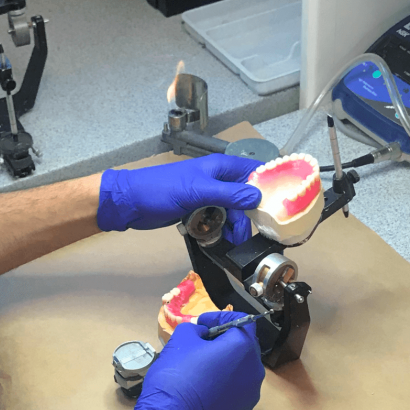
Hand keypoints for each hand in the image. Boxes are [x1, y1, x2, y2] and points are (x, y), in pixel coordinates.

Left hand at [97, 154, 261, 243]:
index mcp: (219, 167)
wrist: (130, 203)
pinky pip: (216, 219)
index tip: (279, 207)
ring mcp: (205, 195)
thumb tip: (258, 197)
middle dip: (247, 216)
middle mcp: (216, 179)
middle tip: (247, 236)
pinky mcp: (196, 209)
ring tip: (230, 241)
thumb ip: (228, 194)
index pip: (252, 173)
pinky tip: (216, 238)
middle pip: (244, 197)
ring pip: (230, 211)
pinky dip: (218, 228)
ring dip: (232, 226)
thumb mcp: (197, 191)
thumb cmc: (160, 190)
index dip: (267, 187)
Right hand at [124, 311, 264, 409]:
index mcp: (242, 348)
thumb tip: (203, 334)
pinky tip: (204, 386)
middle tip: (201, 341)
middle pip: (244, 346)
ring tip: (202, 365)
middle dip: (224, 339)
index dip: (221, 316)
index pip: (242, 321)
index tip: (203, 322)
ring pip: (241, 369)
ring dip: (225, 362)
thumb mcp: (181, 340)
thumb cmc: (177, 376)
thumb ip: (196, 329)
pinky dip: (224, 383)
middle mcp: (254, 371)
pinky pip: (236, 389)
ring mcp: (250, 394)